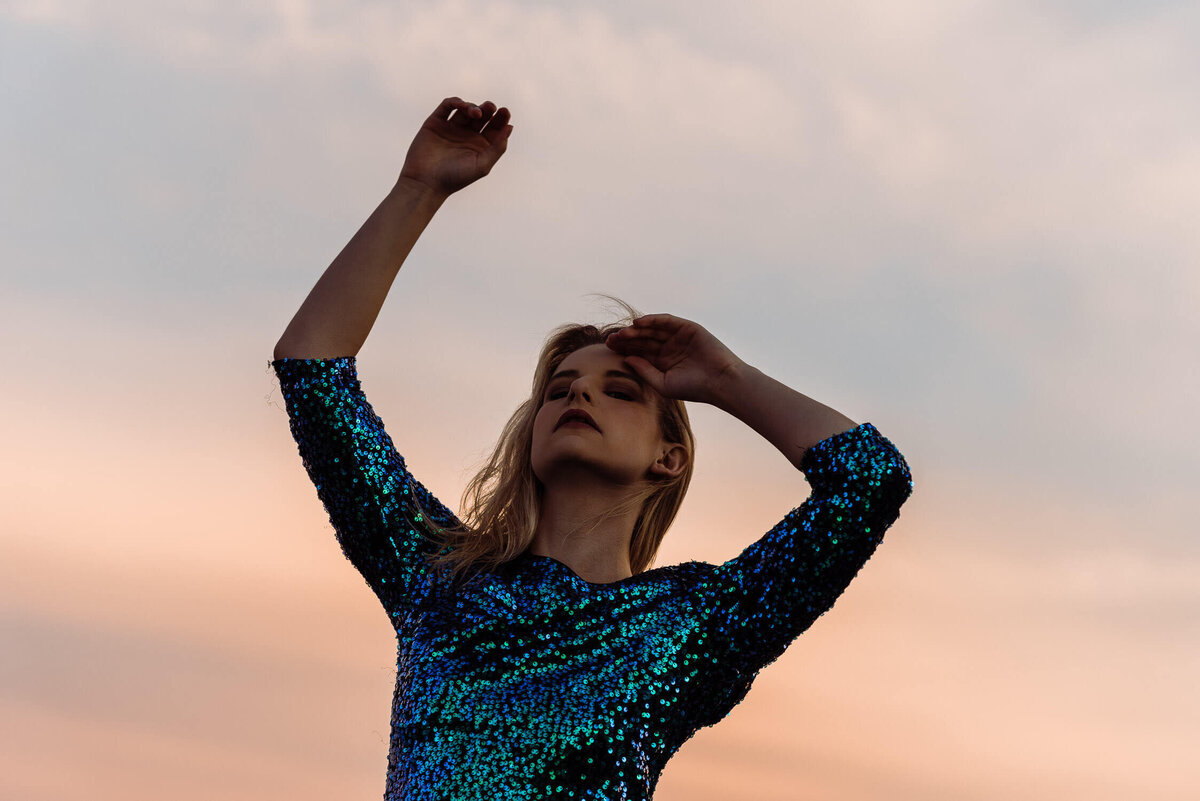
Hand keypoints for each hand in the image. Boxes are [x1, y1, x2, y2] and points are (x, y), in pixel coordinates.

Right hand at [398, 97, 512, 195]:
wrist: (426, 182)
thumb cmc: (455, 178)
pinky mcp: (436, 123)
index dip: (501, 118)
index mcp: (480, 146)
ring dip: (473, 107)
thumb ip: (497, 147)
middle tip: (491, 108)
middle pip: (482, 116)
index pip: (495, 128)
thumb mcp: (482, 165)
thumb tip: (510, 127)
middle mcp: (467, 136)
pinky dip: (456, 102)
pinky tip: (462, 106)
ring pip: (466, 110)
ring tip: (476, 113)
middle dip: (488, 109)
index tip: (505, 112)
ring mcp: (451, 128)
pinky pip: (447, 106)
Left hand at [604, 314, 744, 405]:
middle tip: (612, 339)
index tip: (609, 347)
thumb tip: (626, 359)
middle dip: (627, 338)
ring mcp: (679, 337)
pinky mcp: (688, 328)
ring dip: (637, 330)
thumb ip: (644, 371)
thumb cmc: (693, 388)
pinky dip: (653, 320)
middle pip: (643, 339)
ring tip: (623, 332)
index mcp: (663, 362)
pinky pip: (667, 321)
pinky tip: (639, 323)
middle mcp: (670, 348)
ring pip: (653, 330)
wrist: (720, 382)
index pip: (640, 351)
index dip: (624, 348)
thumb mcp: (662, 383)